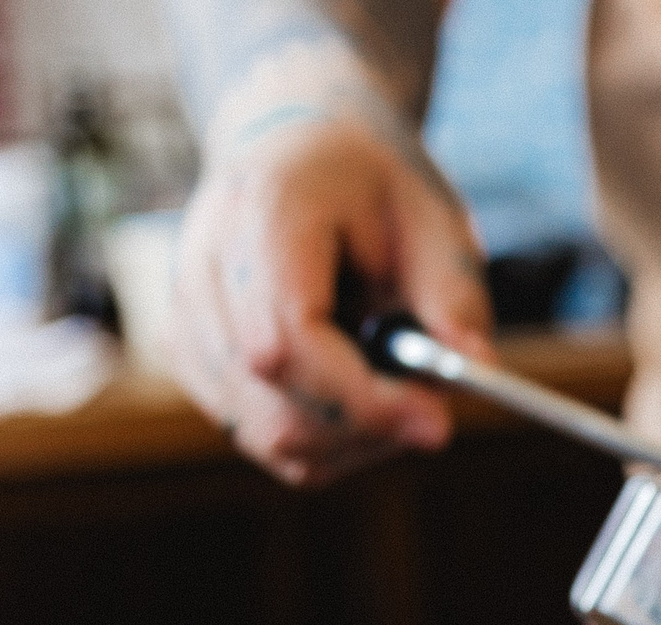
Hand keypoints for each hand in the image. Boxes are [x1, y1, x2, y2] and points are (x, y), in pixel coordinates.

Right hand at [172, 115, 493, 485]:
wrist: (294, 150)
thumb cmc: (369, 188)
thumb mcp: (434, 220)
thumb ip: (455, 298)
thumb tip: (475, 370)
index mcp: (266, 210)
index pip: (289, 339)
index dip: (362, 398)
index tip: (437, 420)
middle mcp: (205, 267)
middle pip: (274, 404)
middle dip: (368, 428)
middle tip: (433, 411)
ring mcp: (185, 316)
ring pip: (267, 435)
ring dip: (350, 438)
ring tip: (394, 384)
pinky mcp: (186, 355)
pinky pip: (258, 435)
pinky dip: (321, 436)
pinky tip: (353, 386)